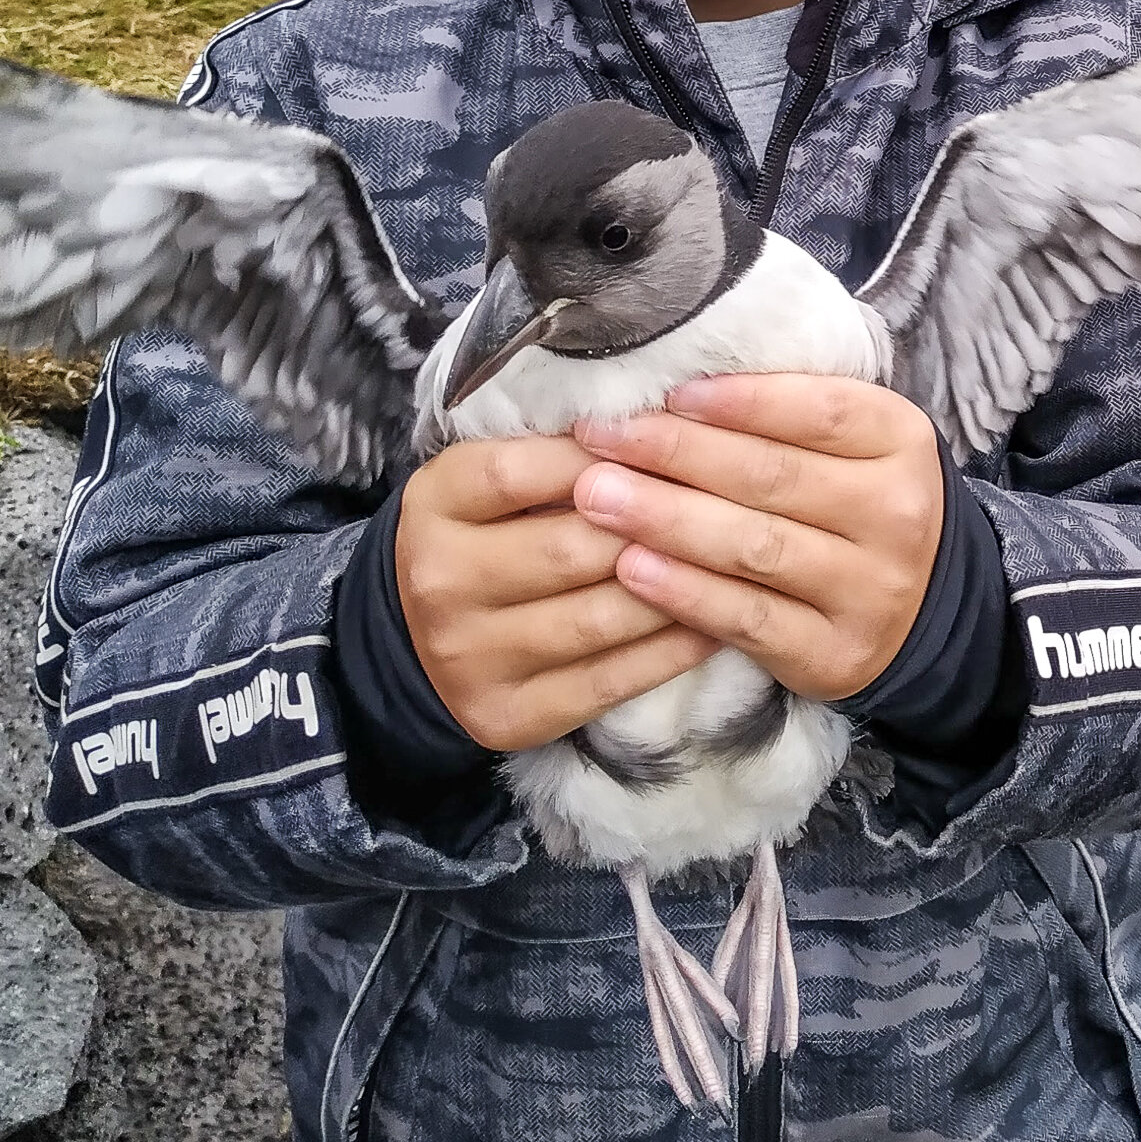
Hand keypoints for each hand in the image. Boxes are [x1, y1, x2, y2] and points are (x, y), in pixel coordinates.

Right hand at [394, 436, 719, 751]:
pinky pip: (609, 681)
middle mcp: (441, 581)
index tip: (667, 443)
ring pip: (599, 618)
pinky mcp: (508, 715)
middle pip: (570, 548)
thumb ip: (553, 452)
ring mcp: (471, 657)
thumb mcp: (489, 479)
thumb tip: (657, 426)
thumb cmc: (480, 535)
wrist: (409, 639)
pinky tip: (716, 623)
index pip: (523, 472)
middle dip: (656, 525)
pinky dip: (673, 651)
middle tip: (723, 505)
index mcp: (436, 504)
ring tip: (731, 562)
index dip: (605, 458)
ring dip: (678, 589)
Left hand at [569, 376, 945, 699]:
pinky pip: (749, 618)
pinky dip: (686, 592)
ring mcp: (870, 590)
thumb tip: (675, 388)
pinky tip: (633, 568)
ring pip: (755, 547)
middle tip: (601, 439)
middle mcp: (896, 514)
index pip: (817, 411)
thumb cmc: (856, 503)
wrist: (921, 608)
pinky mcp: (834, 653)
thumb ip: (788, 411)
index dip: (738, 400)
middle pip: (773, 476)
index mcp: (901, 441)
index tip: (666, 393)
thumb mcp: (853, 442)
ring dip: (667, 519)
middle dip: (676, 454)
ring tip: (598, 498)